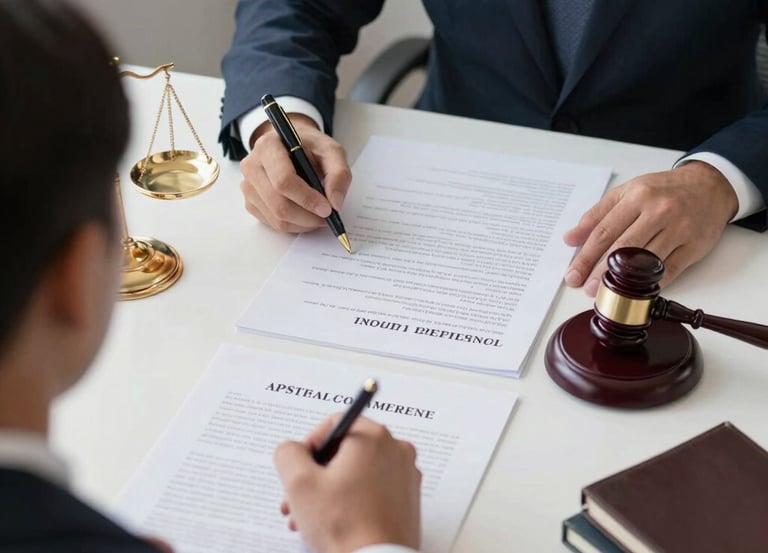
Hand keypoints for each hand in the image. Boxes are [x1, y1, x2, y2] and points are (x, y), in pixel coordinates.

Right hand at [239, 114, 351, 232]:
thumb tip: (335, 203)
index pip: (283, 181)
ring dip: (303, 224)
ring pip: (276, 218)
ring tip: (319, 216)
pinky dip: (294, 225)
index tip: (327, 208)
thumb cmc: (309, 147)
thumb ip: (339, 174)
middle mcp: (252, 166)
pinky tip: (305, 215)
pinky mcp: (250, 201)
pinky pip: (272, 223)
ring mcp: (248, 186)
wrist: (290, 146)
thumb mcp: (331, 151)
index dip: (307, 199)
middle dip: (307, 217)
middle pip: (278, 204)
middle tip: (327, 218)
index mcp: (269, 146)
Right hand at [274, 415, 420, 552]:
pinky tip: (333, 520)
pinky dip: (352, 498)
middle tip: (297, 496)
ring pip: (358, 470)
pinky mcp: (408, 498)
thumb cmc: (344, 525)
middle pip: (346, 449)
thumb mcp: (299, 484)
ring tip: (308, 515)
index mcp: (374, 437)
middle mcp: (396, 450)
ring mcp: (406, 475)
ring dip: (329, 488)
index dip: (310, 444)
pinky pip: (373, 488)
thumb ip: (288, 453)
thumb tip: (292, 449)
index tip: (299, 467)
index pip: (335, 423)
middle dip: (316, 472)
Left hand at [563, 161, 737, 294]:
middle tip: (585, 287)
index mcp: (637, 197)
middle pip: (622, 248)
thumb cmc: (663, 190)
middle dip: (599, 272)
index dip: (585, 256)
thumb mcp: (627, 192)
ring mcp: (678, 230)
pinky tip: (634, 292)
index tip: (573, 273)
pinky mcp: (693, 247)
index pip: (604, 231)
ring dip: (622, 281)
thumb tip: (571, 238)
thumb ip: (597, 215)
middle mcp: (658, 212)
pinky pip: (668, 271)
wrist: (710, 186)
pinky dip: (650, 284)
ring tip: (605, 292)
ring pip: (644, 262)